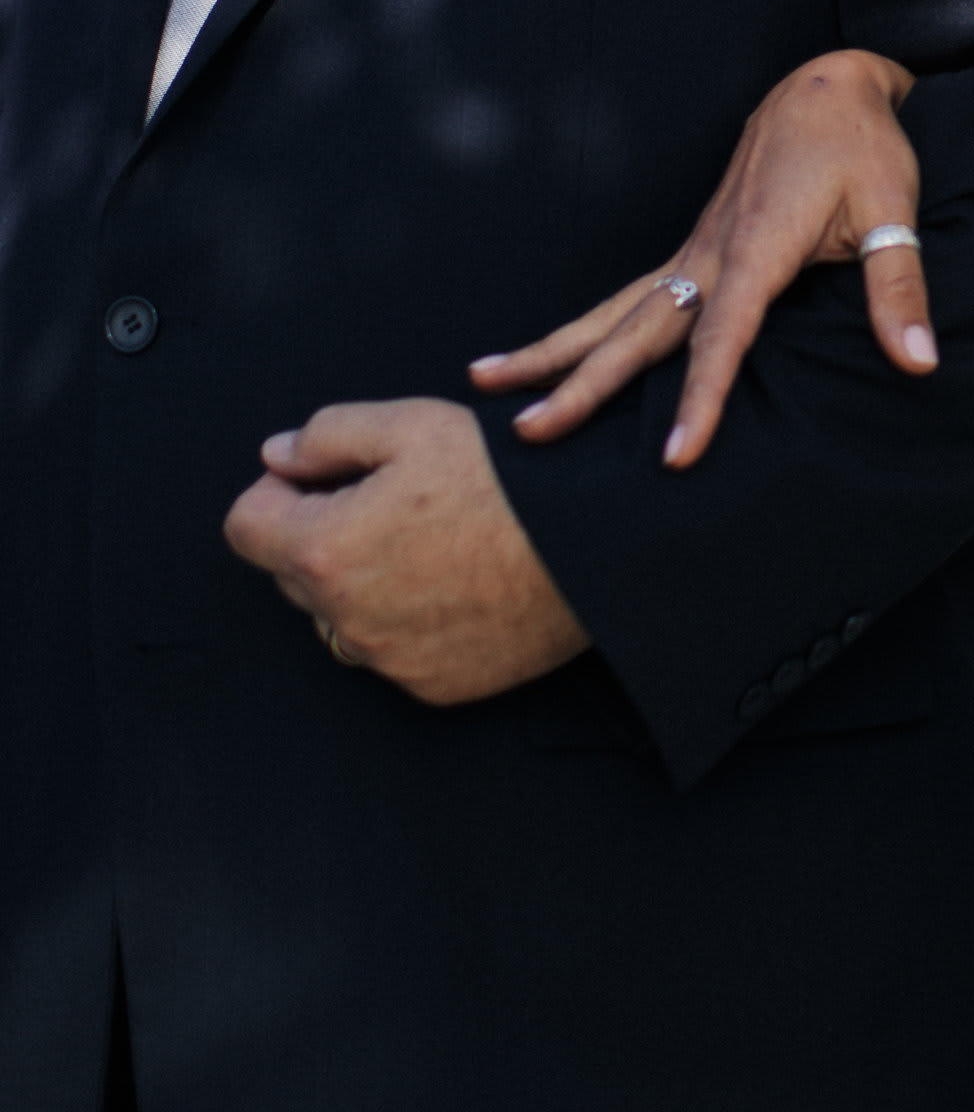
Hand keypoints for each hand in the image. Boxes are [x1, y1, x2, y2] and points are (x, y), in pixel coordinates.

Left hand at [225, 399, 589, 705]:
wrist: (592, 544)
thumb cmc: (503, 477)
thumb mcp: (411, 424)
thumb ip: (325, 436)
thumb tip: (275, 459)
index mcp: (323, 549)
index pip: (244, 525)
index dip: (278, 490)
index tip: (325, 477)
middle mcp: (343, 619)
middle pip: (292, 573)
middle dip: (322, 535)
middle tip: (395, 502)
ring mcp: (387, 660)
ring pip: (340, 617)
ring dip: (362, 585)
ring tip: (432, 545)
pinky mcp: (431, 686)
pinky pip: (391, 652)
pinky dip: (408, 622)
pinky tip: (458, 585)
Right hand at [469, 50, 925, 466]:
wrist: (825, 86)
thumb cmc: (862, 146)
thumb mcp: (893, 209)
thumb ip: (899, 288)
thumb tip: (920, 361)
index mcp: (756, 247)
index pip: (723, 337)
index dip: (701, 397)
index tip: (674, 454)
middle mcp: (710, 252)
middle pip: (636, 328)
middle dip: (581, 382)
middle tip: (527, 431)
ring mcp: (694, 250)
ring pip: (614, 310)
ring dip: (553, 350)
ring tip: (484, 382)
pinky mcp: (695, 249)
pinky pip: (629, 297)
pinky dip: (585, 328)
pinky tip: (546, 357)